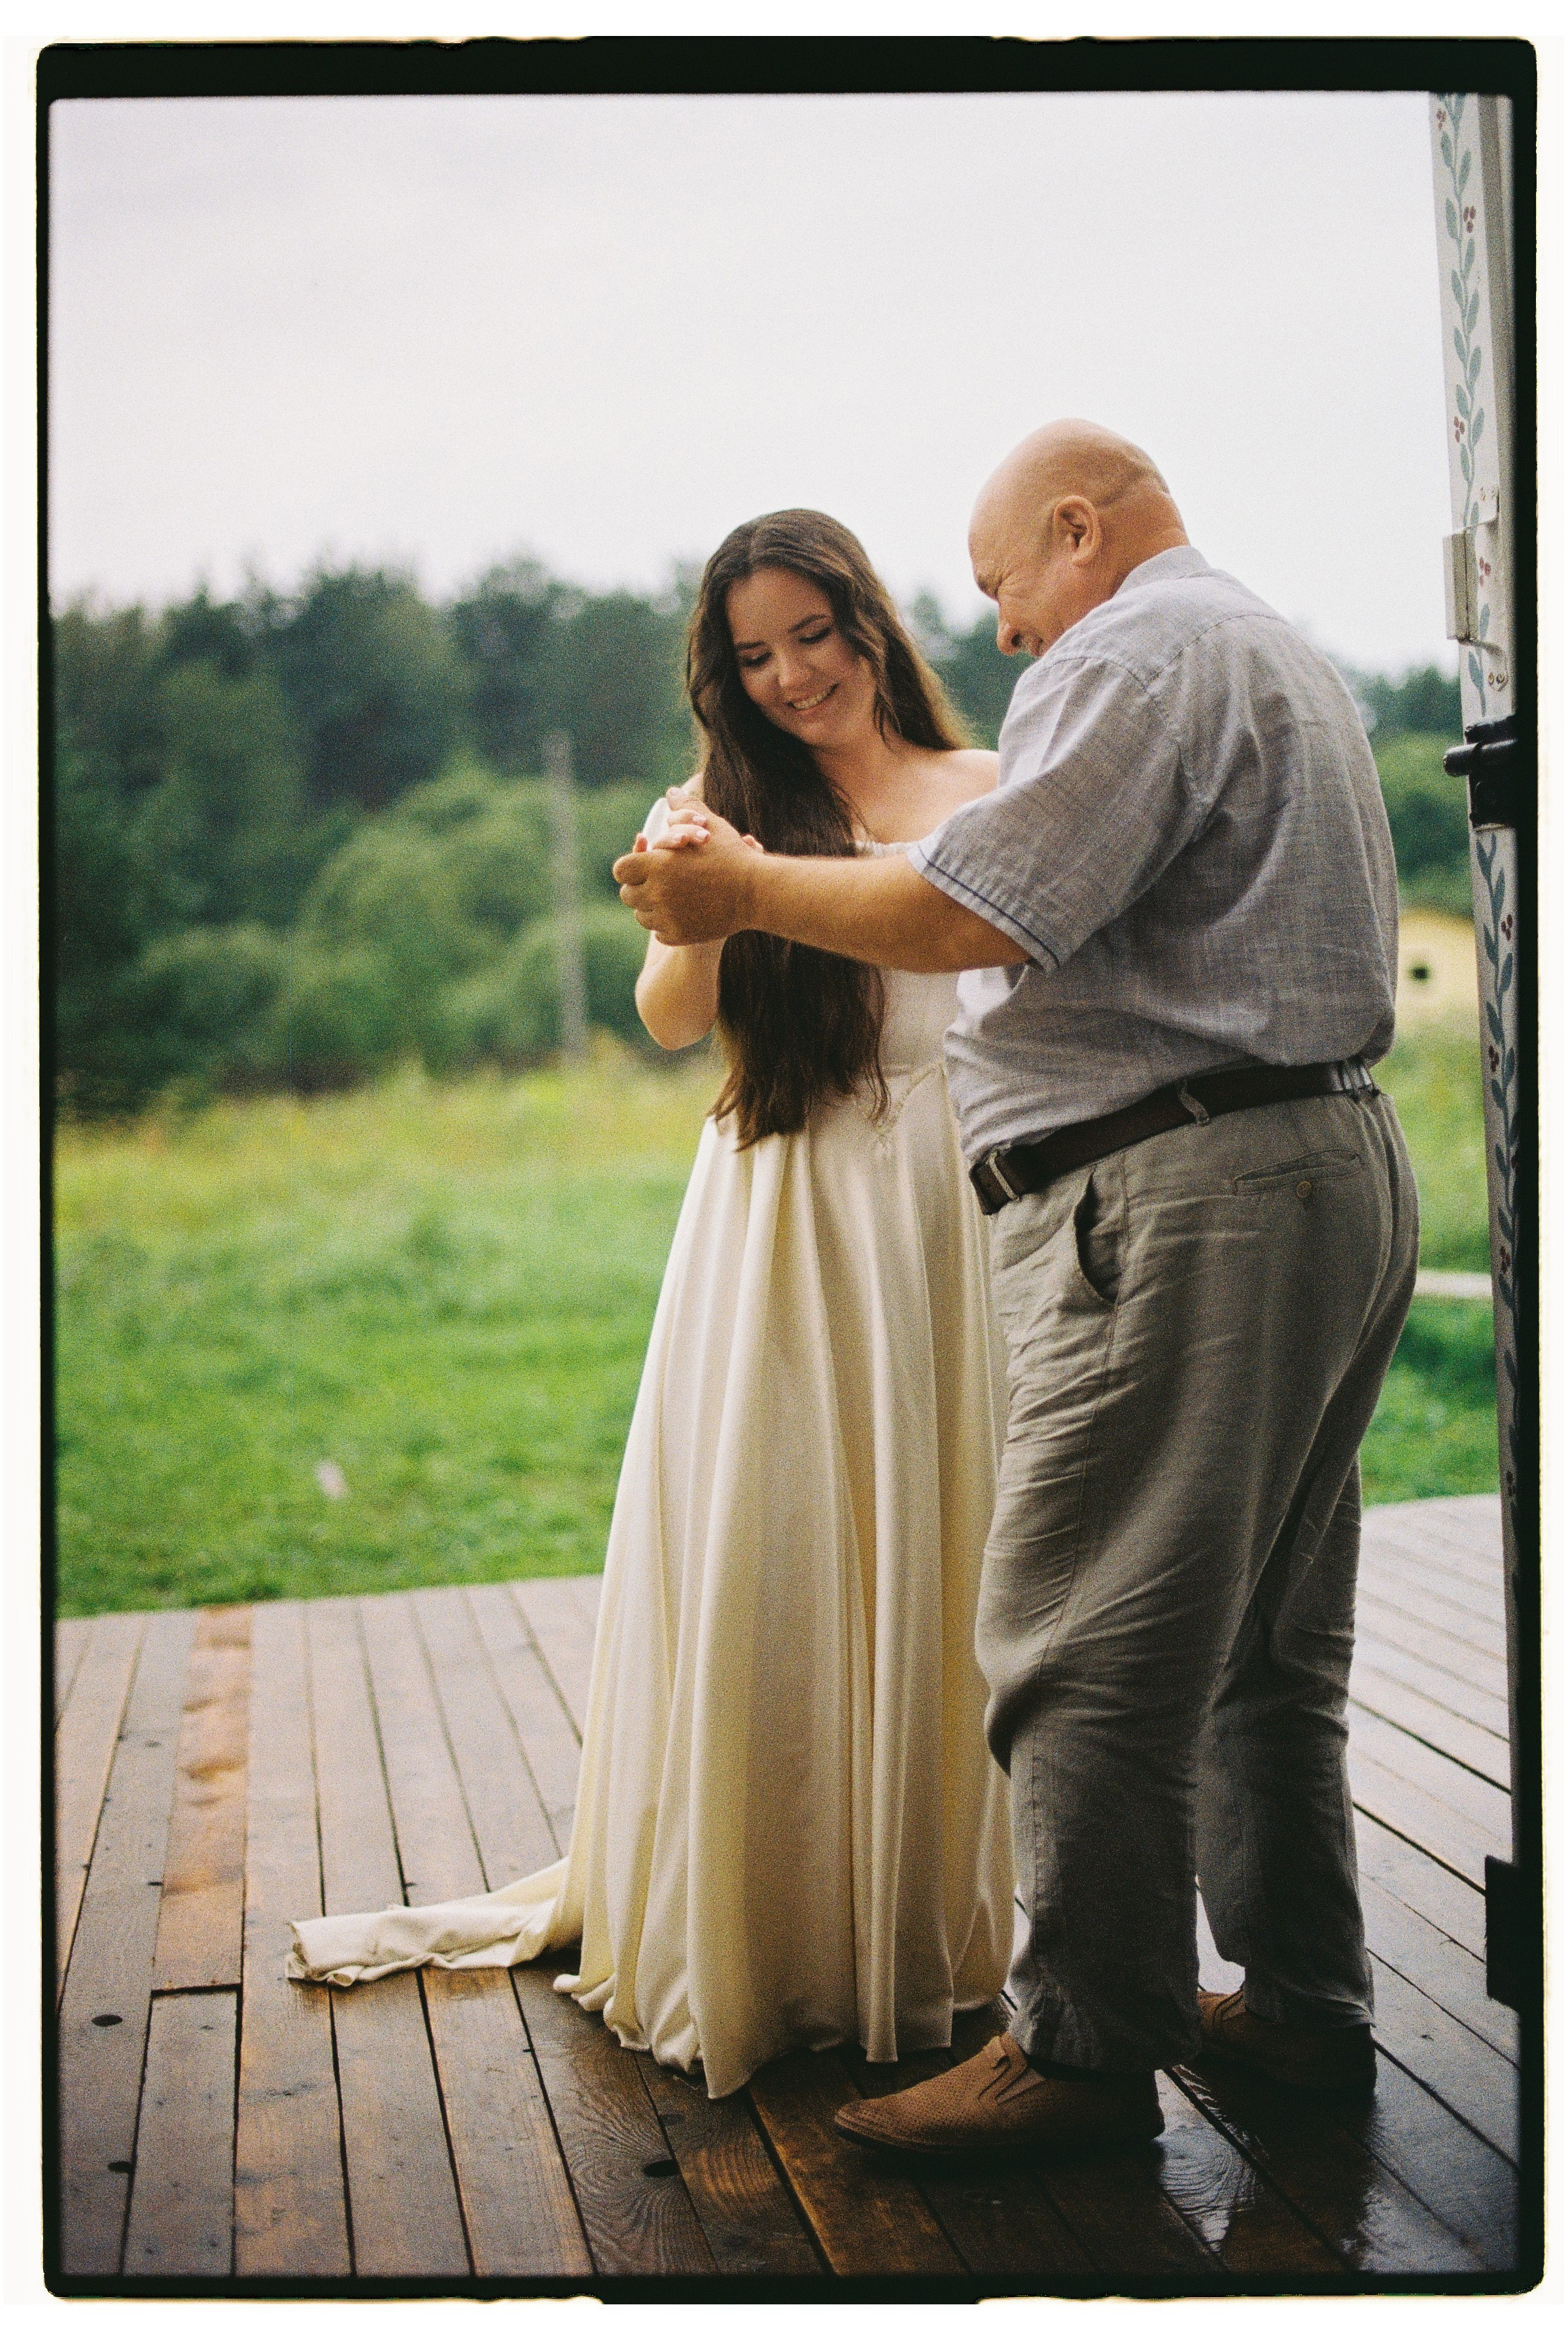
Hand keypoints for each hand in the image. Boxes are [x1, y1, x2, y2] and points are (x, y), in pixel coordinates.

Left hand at [614, 803, 763, 942]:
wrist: (757, 892)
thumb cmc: (733, 855)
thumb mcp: (709, 827)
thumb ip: (686, 809)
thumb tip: (672, 792)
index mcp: (658, 864)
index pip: (621, 869)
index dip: (630, 867)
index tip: (643, 866)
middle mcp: (658, 892)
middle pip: (627, 896)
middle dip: (639, 888)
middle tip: (657, 883)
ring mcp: (668, 917)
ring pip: (642, 916)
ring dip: (651, 908)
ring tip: (671, 897)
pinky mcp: (680, 935)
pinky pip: (659, 933)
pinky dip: (667, 925)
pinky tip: (682, 913)